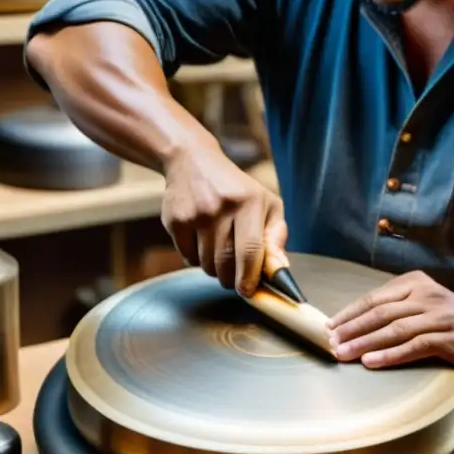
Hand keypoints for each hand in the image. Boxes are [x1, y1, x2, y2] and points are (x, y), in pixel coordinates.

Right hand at [161, 141, 287, 294]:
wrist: (193, 161)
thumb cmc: (238, 190)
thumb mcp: (266, 204)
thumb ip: (276, 236)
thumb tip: (279, 269)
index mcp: (249, 202)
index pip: (250, 250)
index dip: (249, 277)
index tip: (249, 292)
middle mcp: (221, 207)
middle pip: (225, 263)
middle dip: (232, 278)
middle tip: (235, 276)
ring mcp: (195, 214)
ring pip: (206, 265)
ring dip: (214, 269)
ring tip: (219, 251)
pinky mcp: (175, 220)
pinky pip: (187, 258)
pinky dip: (196, 259)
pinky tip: (201, 241)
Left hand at [326, 271, 453, 369]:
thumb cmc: (442, 318)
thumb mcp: (418, 303)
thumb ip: (390, 309)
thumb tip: (346, 327)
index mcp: (415, 283)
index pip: (375, 298)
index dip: (350, 314)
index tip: (330, 328)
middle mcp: (428, 296)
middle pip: (382, 314)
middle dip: (353, 330)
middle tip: (333, 344)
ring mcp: (442, 317)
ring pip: (397, 330)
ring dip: (367, 343)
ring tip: (345, 354)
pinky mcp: (451, 339)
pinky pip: (416, 346)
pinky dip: (391, 355)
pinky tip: (373, 362)